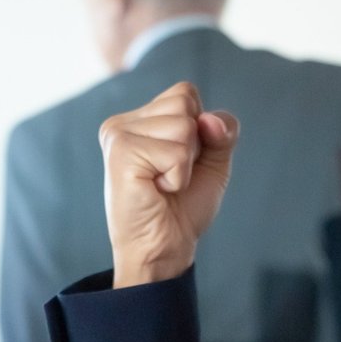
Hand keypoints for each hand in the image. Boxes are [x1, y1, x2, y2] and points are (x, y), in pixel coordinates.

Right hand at [98, 82, 240, 285]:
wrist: (164, 248)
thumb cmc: (182, 207)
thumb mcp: (213, 161)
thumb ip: (222, 130)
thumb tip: (208, 120)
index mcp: (138, 119)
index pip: (185, 93)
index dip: (200, 129)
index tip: (178, 162)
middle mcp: (122, 123)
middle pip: (185, 104)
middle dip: (193, 146)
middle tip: (169, 176)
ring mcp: (118, 135)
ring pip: (184, 127)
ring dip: (185, 164)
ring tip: (162, 184)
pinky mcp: (121, 153)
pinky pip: (177, 153)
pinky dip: (178, 178)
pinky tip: (156, 190)